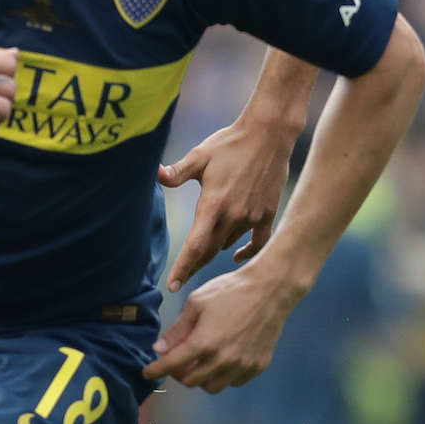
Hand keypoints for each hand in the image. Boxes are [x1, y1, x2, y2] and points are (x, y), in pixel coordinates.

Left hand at [143, 262, 299, 391]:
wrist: (270, 290)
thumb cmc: (229, 291)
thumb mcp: (195, 303)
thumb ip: (176, 330)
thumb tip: (158, 350)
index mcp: (204, 343)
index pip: (172, 365)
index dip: (155, 370)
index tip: (147, 373)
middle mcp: (223, 360)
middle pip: (190, 382)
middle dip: (177, 373)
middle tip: (175, 359)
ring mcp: (243, 366)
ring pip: (212, 387)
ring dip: (200, 378)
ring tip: (198, 361)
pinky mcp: (258, 366)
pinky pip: (234, 382)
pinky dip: (222, 376)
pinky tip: (220, 359)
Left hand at [157, 114, 295, 291]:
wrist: (268, 136)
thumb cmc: (229, 144)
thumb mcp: (199, 156)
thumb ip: (177, 172)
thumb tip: (156, 175)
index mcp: (213, 205)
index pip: (195, 246)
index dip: (183, 268)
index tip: (173, 286)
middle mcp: (233, 216)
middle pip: (210, 251)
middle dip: (194, 266)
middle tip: (181, 279)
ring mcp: (252, 217)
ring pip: (228, 244)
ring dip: (214, 249)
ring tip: (200, 254)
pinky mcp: (268, 215)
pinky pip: (257, 242)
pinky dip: (247, 250)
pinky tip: (236, 255)